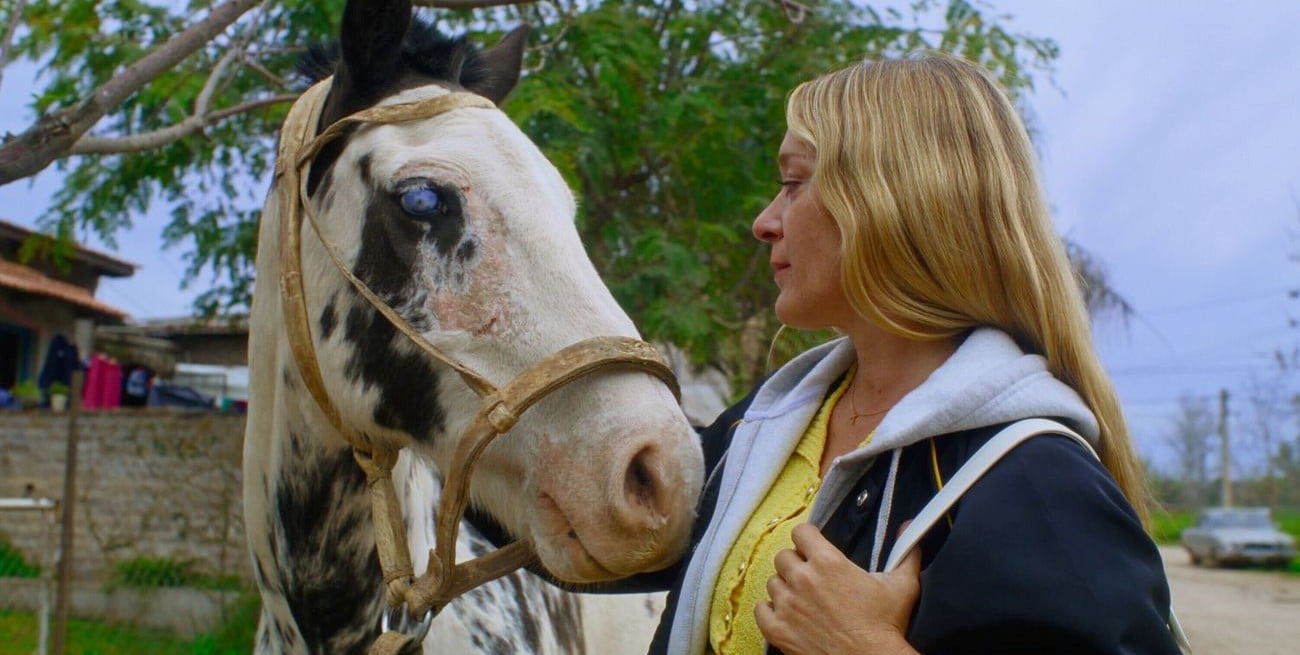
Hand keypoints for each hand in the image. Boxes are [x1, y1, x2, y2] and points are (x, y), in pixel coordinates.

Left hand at [754, 522, 921, 654]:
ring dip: (785, 587)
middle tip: (810, 576)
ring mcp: (787, 605)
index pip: (801, 532)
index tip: (814, 548)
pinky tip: (785, 614)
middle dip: (796, 563)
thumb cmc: (885, 625)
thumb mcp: (902, 585)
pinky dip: (770, 610)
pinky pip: (760, 609)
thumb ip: (904, 553)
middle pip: (783, 556)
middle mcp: (802, 579)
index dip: (808, 539)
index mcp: (827, 562)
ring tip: (801, 599)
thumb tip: (907, 526)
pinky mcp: (778, 629)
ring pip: (772, 582)